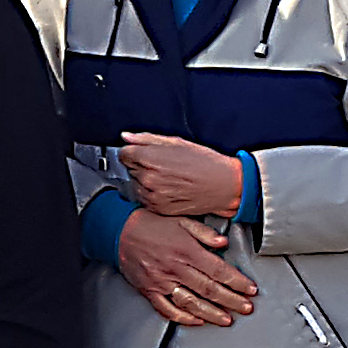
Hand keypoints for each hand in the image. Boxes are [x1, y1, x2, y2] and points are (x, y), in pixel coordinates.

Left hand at [118, 132, 245, 219]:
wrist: (224, 185)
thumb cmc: (205, 162)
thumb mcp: (177, 143)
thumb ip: (147, 139)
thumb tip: (127, 137)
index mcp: (151, 159)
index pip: (123, 154)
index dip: (133, 152)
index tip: (143, 153)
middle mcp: (148, 179)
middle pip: (130, 169)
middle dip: (142, 165)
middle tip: (164, 165)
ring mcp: (153, 196)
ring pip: (137, 184)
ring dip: (146, 180)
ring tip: (169, 177)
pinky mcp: (159, 209)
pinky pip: (145, 199)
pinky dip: (153, 193)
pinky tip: (170, 188)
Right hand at [118, 209, 257, 327]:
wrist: (118, 231)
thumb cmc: (152, 224)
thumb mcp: (180, 220)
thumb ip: (204, 233)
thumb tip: (224, 243)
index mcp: (186, 250)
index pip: (218, 270)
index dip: (237, 282)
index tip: (251, 289)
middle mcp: (175, 268)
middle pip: (209, 289)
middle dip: (232, 300)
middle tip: (247, 308)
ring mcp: (161, 281)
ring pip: (191, 303)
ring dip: (212, 313)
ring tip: (227, 320)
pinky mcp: (149, 290)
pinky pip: (167, 309)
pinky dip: (183, 318)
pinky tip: (198, 321)